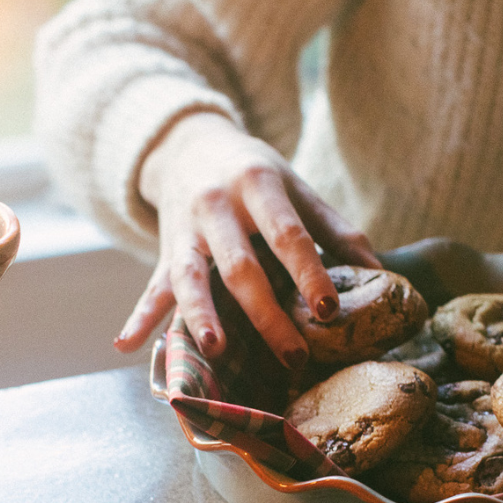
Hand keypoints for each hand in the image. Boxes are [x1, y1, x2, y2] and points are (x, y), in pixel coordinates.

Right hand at [116, 112, 380, 367]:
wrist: (189, 146)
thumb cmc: (253, 175)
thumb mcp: (295, 188)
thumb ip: (333, 227)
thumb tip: (377, 270)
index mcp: (258, 185)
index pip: (286, 234)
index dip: (307, 272)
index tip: (329, 310)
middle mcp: (216, 207)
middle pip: (241, 267)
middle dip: (266, 314)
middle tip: (293, 357)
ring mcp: (185, 231)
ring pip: (191, 279)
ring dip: (202, 315)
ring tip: (216, 347)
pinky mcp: (164, 252)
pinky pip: (151, 288)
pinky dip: (138, 318)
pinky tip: (125, 345)